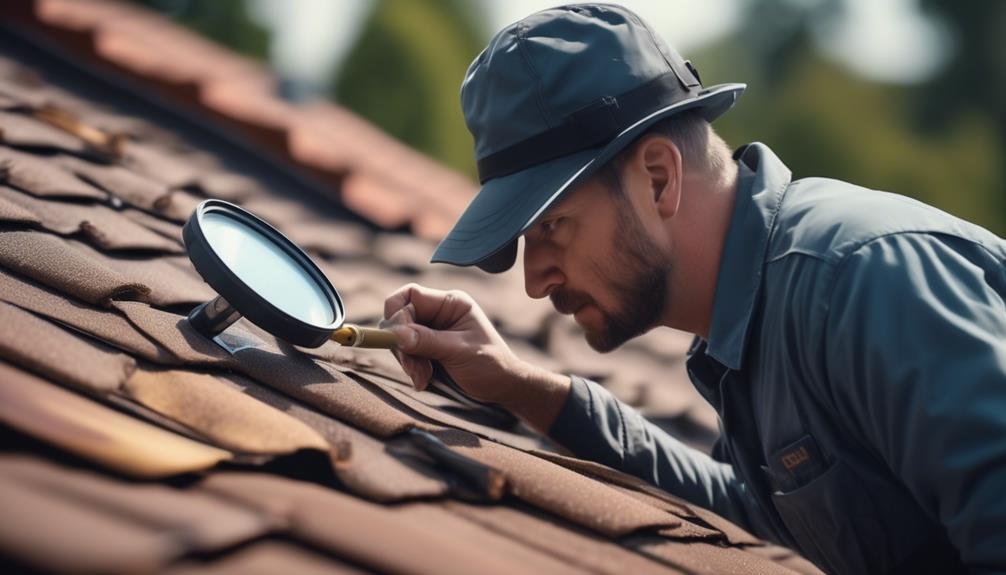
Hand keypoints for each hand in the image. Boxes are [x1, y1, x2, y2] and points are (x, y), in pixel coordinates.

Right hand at [381, 283, 569, 429]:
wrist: (502, 387)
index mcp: (451, 303)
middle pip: (400, 317)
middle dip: (402, 345)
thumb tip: (396, 334)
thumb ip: (428, 341)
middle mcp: (439, 311)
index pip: (410, 295)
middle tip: (413, 370)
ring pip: (400, 337)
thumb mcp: (460, 352)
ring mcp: (431, 328)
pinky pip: (406, 351)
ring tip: (422, 379)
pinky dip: (410, 367)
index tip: (398, 341)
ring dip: (407, 360)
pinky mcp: (427, 346)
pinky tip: (423, 380)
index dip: (398, 315)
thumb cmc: (490, 365)